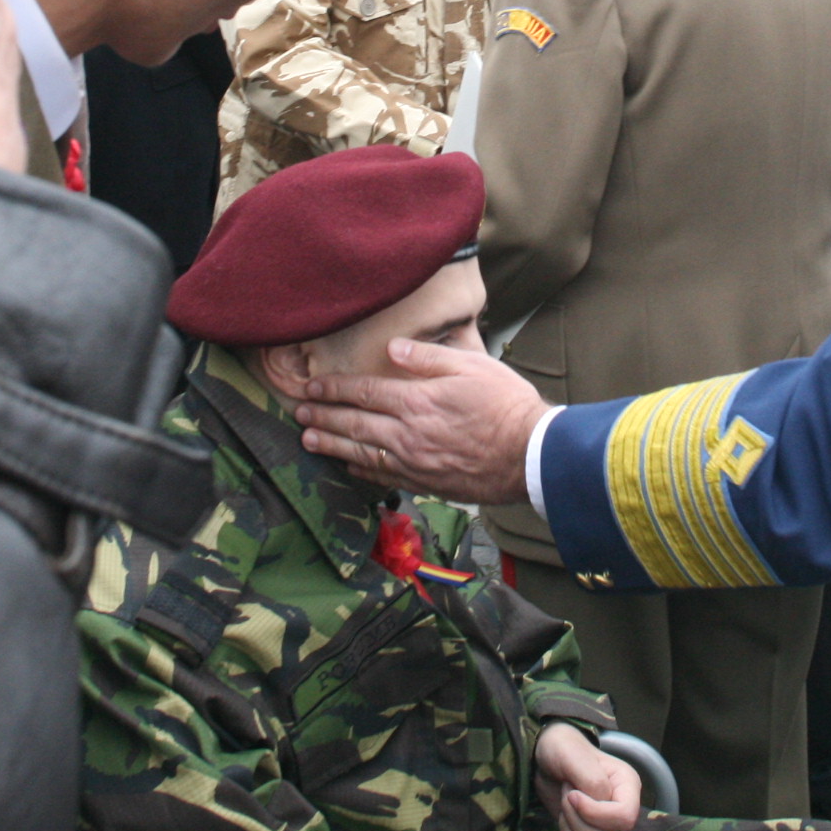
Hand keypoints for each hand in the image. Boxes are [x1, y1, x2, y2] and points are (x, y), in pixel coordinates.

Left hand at [295, 339, 545, 505]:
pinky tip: (349, 466)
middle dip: (323, 418)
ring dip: (332, 446)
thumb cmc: (506, 405)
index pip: (365, 392)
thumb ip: (429, 357)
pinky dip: (362, 470)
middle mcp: (409, 434)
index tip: (312, 387)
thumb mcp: (472, 365)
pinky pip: (384, 476)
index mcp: (417, 400)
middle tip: (299, 415)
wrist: (531, 455)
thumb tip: (395, 348)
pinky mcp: (427, 482)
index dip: (335, 389)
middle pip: (355, 425)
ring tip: (308, 441)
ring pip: (363, 453)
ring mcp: (416, 462)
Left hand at [536, 722, 642, 830]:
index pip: (625, 816)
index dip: (595, 813)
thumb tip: (599, 801)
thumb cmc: (562, 749)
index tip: (572, 795)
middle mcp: (623, 810)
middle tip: (565, 795)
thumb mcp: (572, 754)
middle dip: (575, 820)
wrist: (548, 760)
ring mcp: (610, 829)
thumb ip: (590, 777)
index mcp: (627, 786)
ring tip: (564, 810)